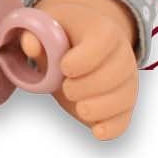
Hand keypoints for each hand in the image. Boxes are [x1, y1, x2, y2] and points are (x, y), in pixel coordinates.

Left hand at [20, 0, 138, 140]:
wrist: (84, 39)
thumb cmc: (63, 33)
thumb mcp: (48, 26)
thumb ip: (36, 35)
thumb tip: (29, 45)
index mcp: (104, 30)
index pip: (100, 45)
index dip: (82, 61)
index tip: (64, 68)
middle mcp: (122, 54)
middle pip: (112, 76)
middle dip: (86, 88)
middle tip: (67, 89)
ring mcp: (128, 80)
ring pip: (121, 99)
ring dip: (98, 109)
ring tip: (79, 107)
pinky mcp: (125, 103)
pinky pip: (124, 119)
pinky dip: (112, 128)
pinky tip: (96, 131)